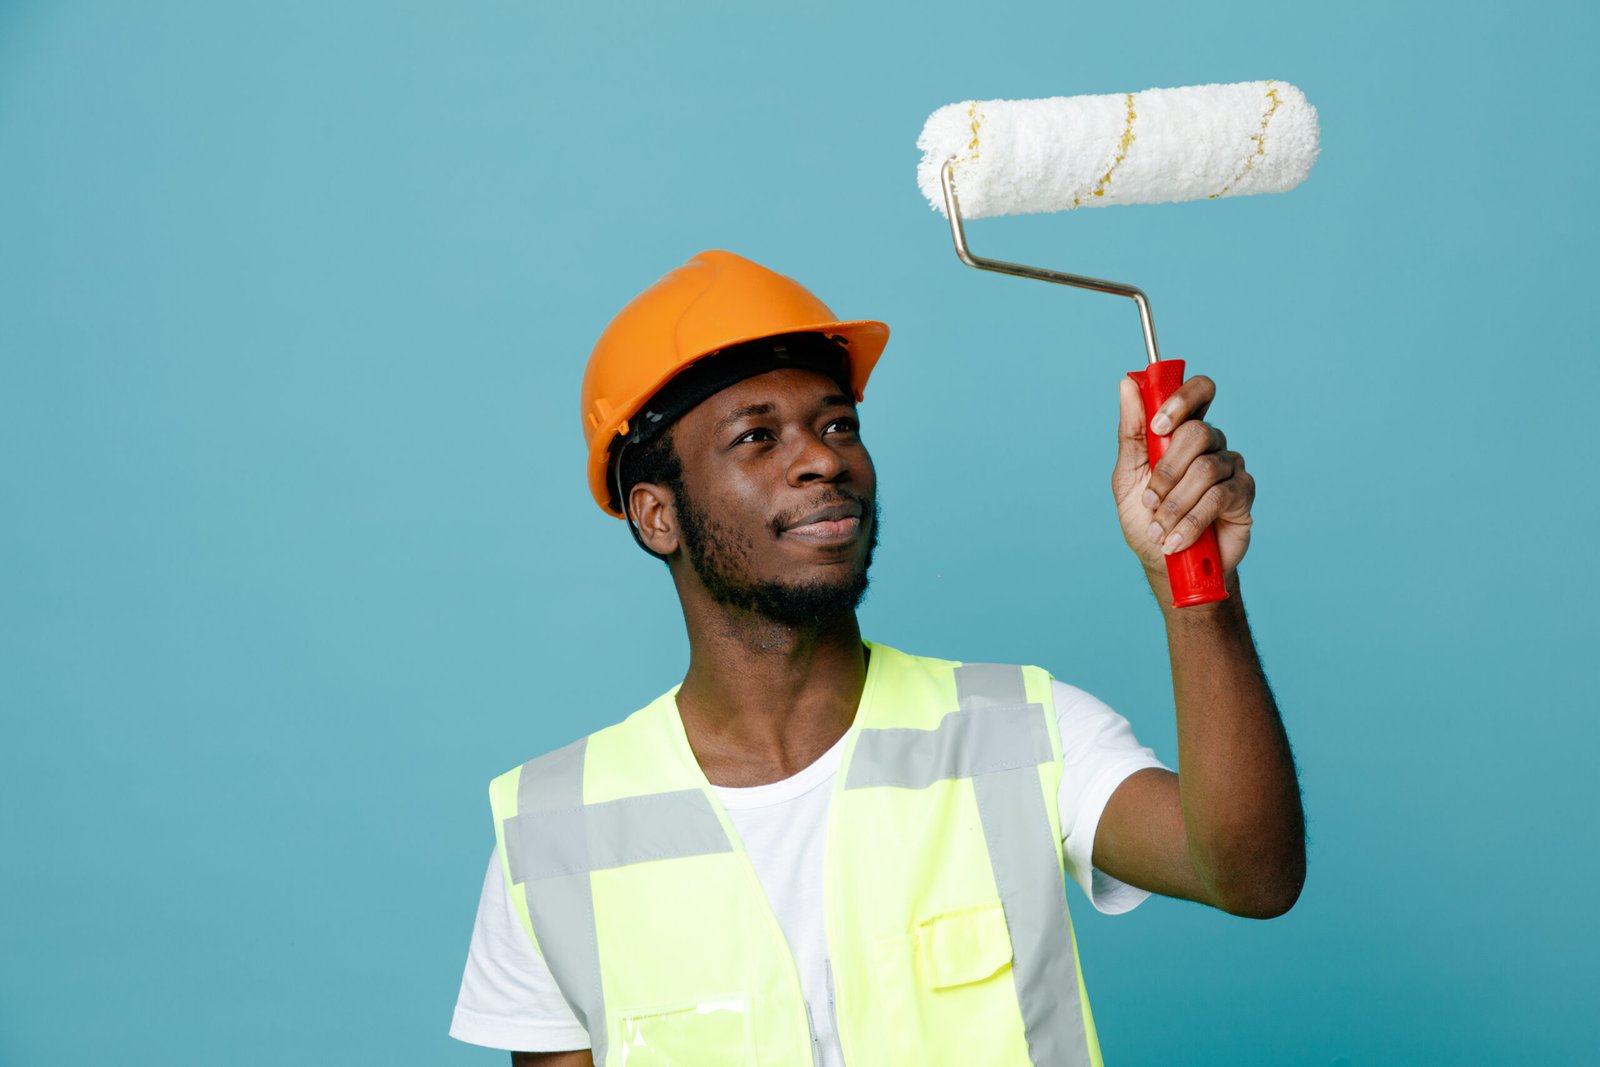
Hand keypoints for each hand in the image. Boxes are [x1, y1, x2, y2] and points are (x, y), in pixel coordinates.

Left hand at [1112, 374, 1254, 580]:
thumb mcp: (1127, 476)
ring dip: (1174, 504)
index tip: (1158, 428)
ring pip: (1205, 469)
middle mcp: (1211, 444)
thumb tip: (1127, 384)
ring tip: (1159, 529)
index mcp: (1183, 432)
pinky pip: (1219, 497)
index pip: (1198, 392)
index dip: (1181, 401)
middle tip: (1150, 500)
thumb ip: (1131, 432)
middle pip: (1198, 432)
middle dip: (1167, 470)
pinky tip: (1176, 540)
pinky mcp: (1243, 494)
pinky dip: (1191, 522)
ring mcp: (1230, 467)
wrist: (1166, 565)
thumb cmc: (1146, 519)